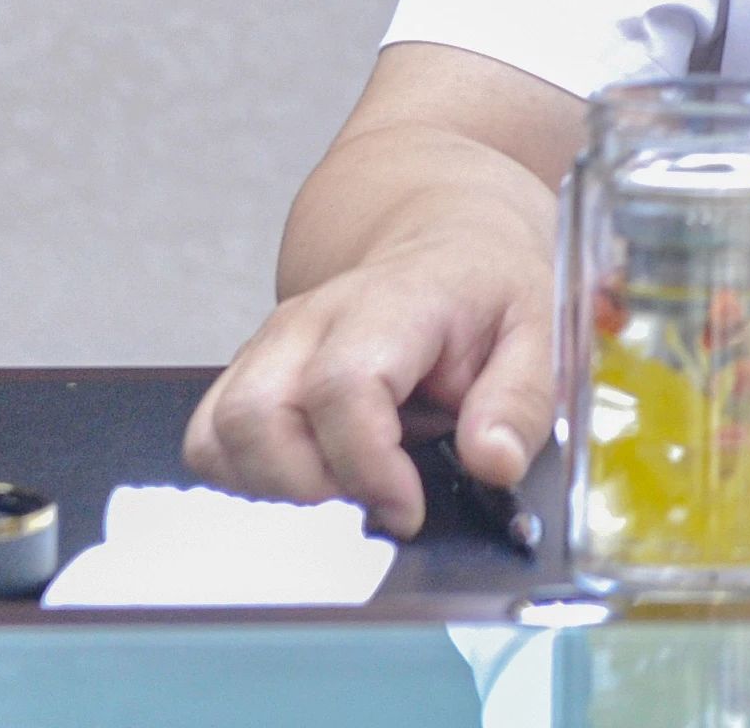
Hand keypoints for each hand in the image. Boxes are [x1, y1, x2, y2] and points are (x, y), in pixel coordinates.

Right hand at [182, 211, 550, 535]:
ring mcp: (272, 344)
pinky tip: (307, 478)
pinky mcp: (250, 371)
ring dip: (271, 487)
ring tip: (340, 491)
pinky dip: (245, 477)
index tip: (404, 508)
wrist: (445, 241)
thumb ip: (520, 399)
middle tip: (368, 502)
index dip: (366, 465)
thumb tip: (493, 462)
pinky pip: (209, 438)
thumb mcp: (540, 331)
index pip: (343, 385)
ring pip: (219, 431)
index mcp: (392, 303)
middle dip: (305, 488)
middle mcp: (313, 320)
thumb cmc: (486, 289)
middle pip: (256, 415)